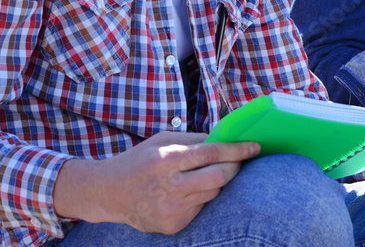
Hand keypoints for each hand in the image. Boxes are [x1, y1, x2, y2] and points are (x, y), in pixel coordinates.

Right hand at [53, 131, 258, 234]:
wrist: (110, 193)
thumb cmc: (139, 161)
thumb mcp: (162, 140)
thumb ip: (193, 139)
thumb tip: (225, 138)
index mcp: (166, 160)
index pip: (211, 153)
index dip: (237, 150)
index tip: (254, 146)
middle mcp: (169, 187)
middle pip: (219, 177)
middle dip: (235, 167)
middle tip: (240, 160)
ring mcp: (171, 209)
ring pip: (213, 194)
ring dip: (217, 182)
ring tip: (207, 173)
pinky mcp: (172, 225)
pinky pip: (200, 208)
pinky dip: (201, 197)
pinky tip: (188, 191)